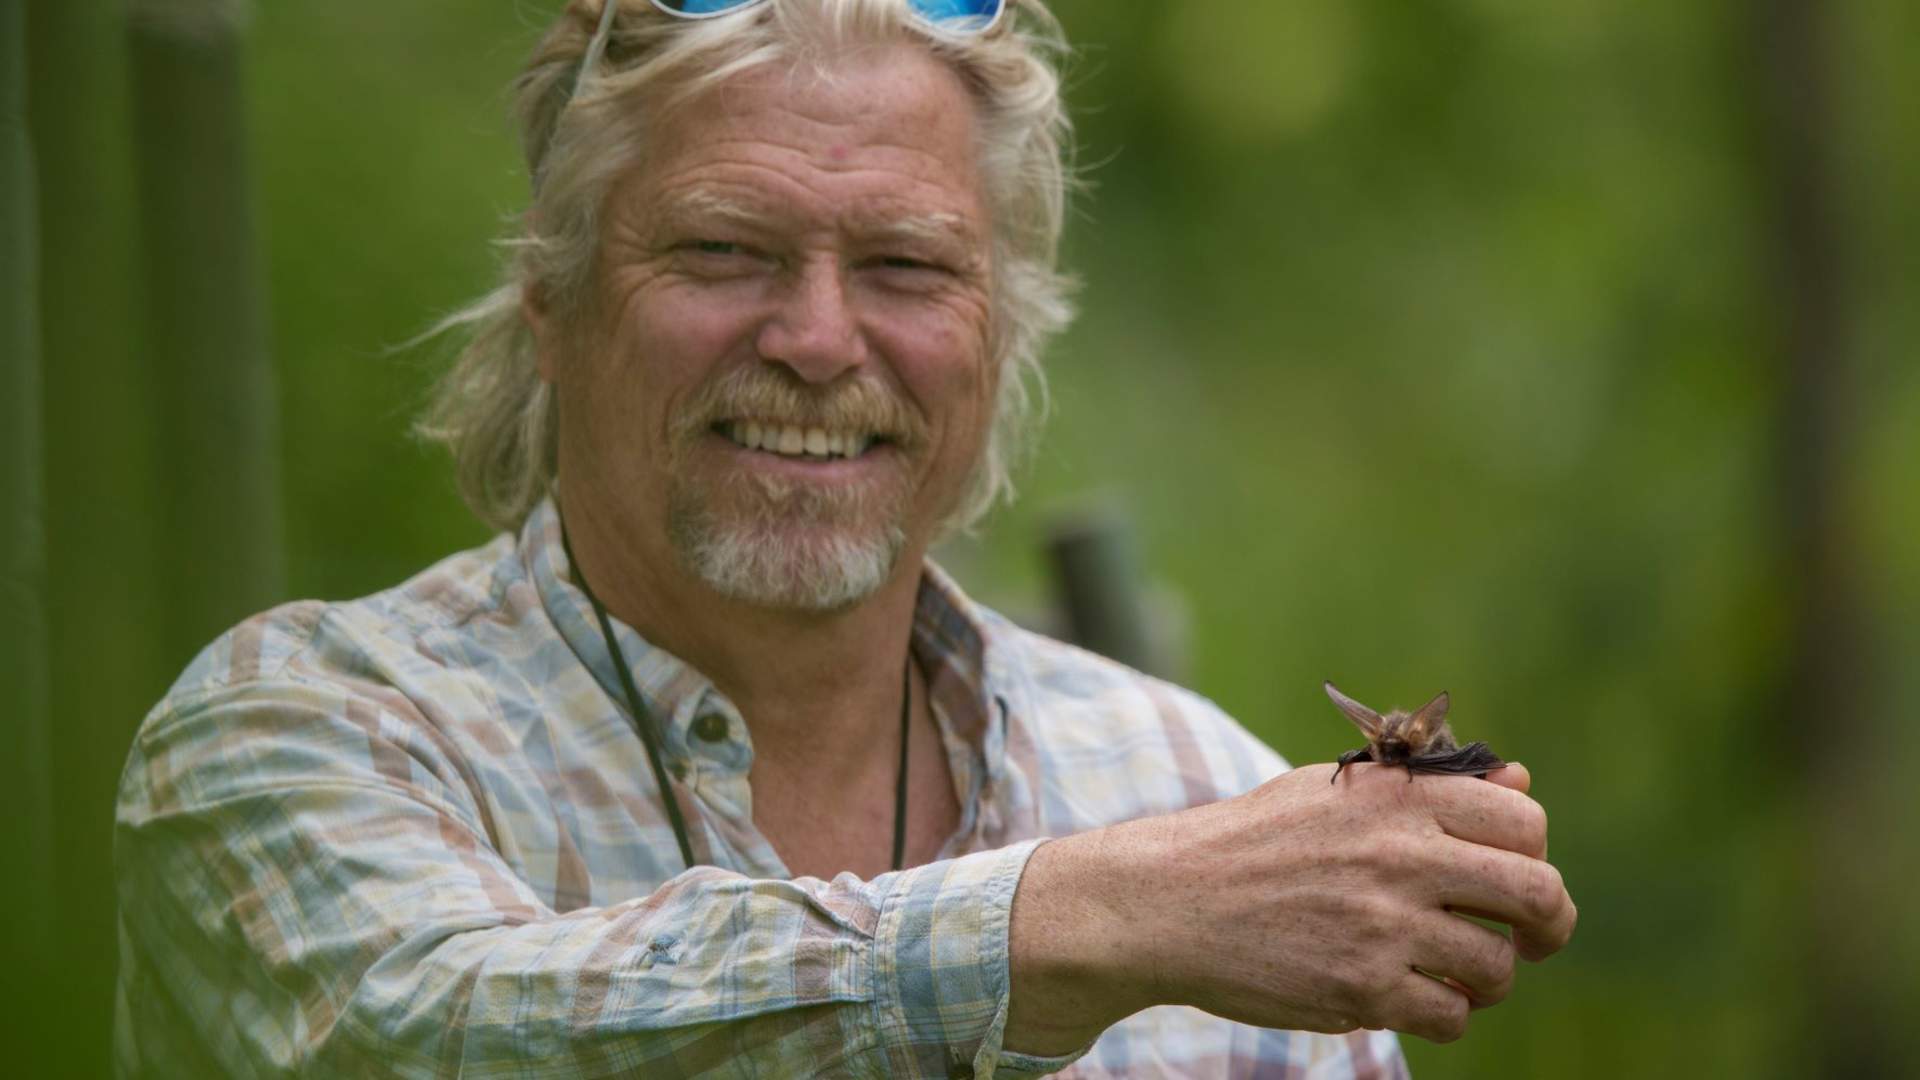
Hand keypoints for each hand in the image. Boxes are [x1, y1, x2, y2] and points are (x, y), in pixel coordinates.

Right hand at [1006, 762, 1575, 1052]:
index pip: (1524, 820)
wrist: (1168, 900)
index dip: (1532, 853)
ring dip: (1486, 978)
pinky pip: (1451, 1016)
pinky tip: (1406, 993)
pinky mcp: (1362, 989)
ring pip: (1497, 968)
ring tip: (1445, 971)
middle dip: (1548, 926)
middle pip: (1537, 894)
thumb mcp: (1335, 792)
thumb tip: (1520, 780)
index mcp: (1397, 797)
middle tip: (1530, 939)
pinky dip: (1442, 1012)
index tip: (1515, 877)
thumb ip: (1430, 788)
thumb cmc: (1255, 841)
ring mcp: (1382, 925)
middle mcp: (1399, 855)